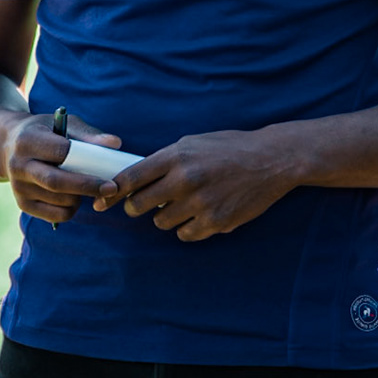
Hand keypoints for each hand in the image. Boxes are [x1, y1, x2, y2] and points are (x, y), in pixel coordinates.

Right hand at [0, 113, 121, 225]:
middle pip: (56, 182)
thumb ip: (89, 134)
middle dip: (87, 187)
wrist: (9, 145)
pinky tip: (74, 196)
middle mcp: (18, 165)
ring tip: (90, 186)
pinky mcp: (22, 204)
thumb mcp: (64, 124)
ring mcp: (18, 187)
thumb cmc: (46, 132)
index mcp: (28, 139)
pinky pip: (55, 215)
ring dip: (81, 197)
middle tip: (112, 189)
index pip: (60, 152)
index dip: (85, 162)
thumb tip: (115, 144)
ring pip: (59, 200)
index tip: (109, 172)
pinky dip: (72, 209)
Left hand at [100, 129, 300, 241]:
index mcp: (177, 156)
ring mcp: (201, 203)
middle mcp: (185, 180)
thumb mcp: (193, 143)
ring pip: (161, 222)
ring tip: (183, 204)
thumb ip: (164, 160)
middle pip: (139, 205)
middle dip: (137, 207)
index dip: (114, 190)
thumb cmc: (229, 148)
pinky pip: (185, 234)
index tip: (105, 197)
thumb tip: (133, 179)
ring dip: (166, 216)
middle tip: (143, 204)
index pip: (131, 177)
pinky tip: (200, 213)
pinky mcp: (216, 222)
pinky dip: (188, 227)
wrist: (271, 160)